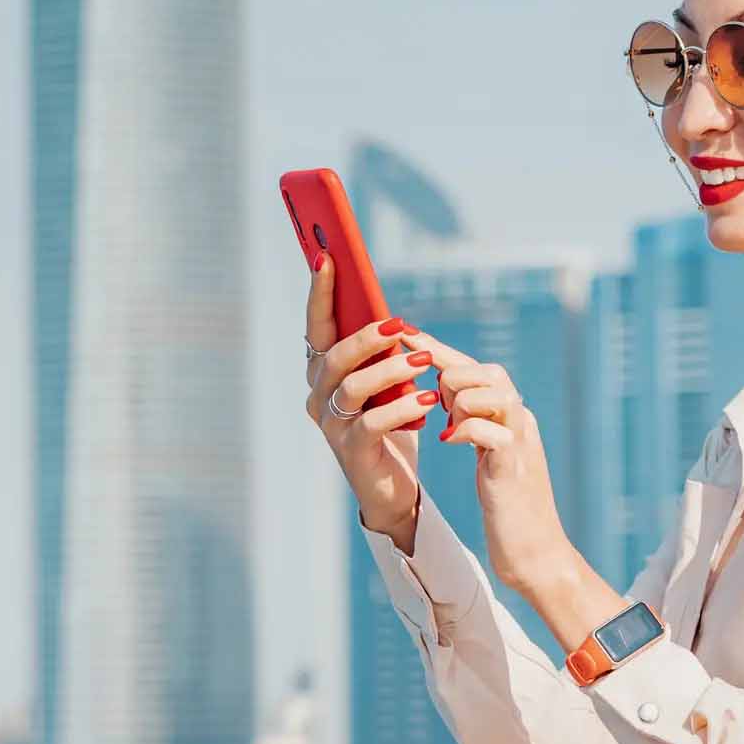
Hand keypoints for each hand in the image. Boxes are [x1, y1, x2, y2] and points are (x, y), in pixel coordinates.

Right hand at [303, 250, 436, 536]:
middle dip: (367, 336)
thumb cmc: (392, 425)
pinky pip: (371, 422)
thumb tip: (392, 319)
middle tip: (400, 325)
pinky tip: (426, 399)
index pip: (317, 327)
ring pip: (353, 387)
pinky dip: (401, 407)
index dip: (320, 293)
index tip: (328, 257)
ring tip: (424, 362)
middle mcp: (318, 396)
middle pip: (334, 357)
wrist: (394, 486)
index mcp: (324, 373)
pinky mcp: (351, 451)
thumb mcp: (388, 383)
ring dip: (391, 370)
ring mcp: (331, 425)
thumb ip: (382, 354)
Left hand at [412, 330, 570, 593]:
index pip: (475, 368)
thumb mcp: (487, 454)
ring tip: (448, 423)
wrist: (535, 552)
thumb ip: (473, 422)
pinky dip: (465, 429)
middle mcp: (521, 421)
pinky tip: (450, 440)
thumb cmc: (507, 505)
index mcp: (511, 415)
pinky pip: (490, 431)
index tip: (405, 333)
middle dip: (453, 377)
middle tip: (437, 402)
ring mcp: (521, 442)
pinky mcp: (514, 467)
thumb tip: (444, 394)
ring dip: (460, 402)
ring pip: (491, 392)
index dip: (438, 350)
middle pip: (489, 371)